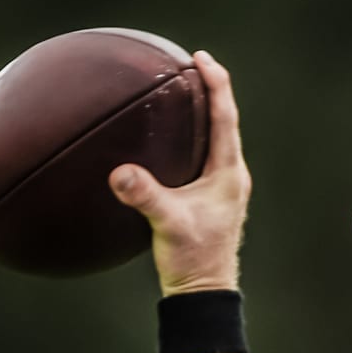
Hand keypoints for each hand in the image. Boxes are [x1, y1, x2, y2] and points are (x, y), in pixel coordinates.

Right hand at [108, 51, 250, 296]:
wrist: (203, 293)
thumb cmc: (193, 260)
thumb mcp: (168, 225)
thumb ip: (146, 197)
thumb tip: (120, 174)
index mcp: (228, 174)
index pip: (225, 118)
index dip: (217, 85)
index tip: (202, 59)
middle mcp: (231, 177)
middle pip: (224, 122)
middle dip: (210, 91)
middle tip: (193, 65)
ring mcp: (223, 189)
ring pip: (216, 140)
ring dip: (203, 114)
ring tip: (184, 92)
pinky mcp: (211, 200)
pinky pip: (204, 157)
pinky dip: (192, 138)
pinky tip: (172, 139)